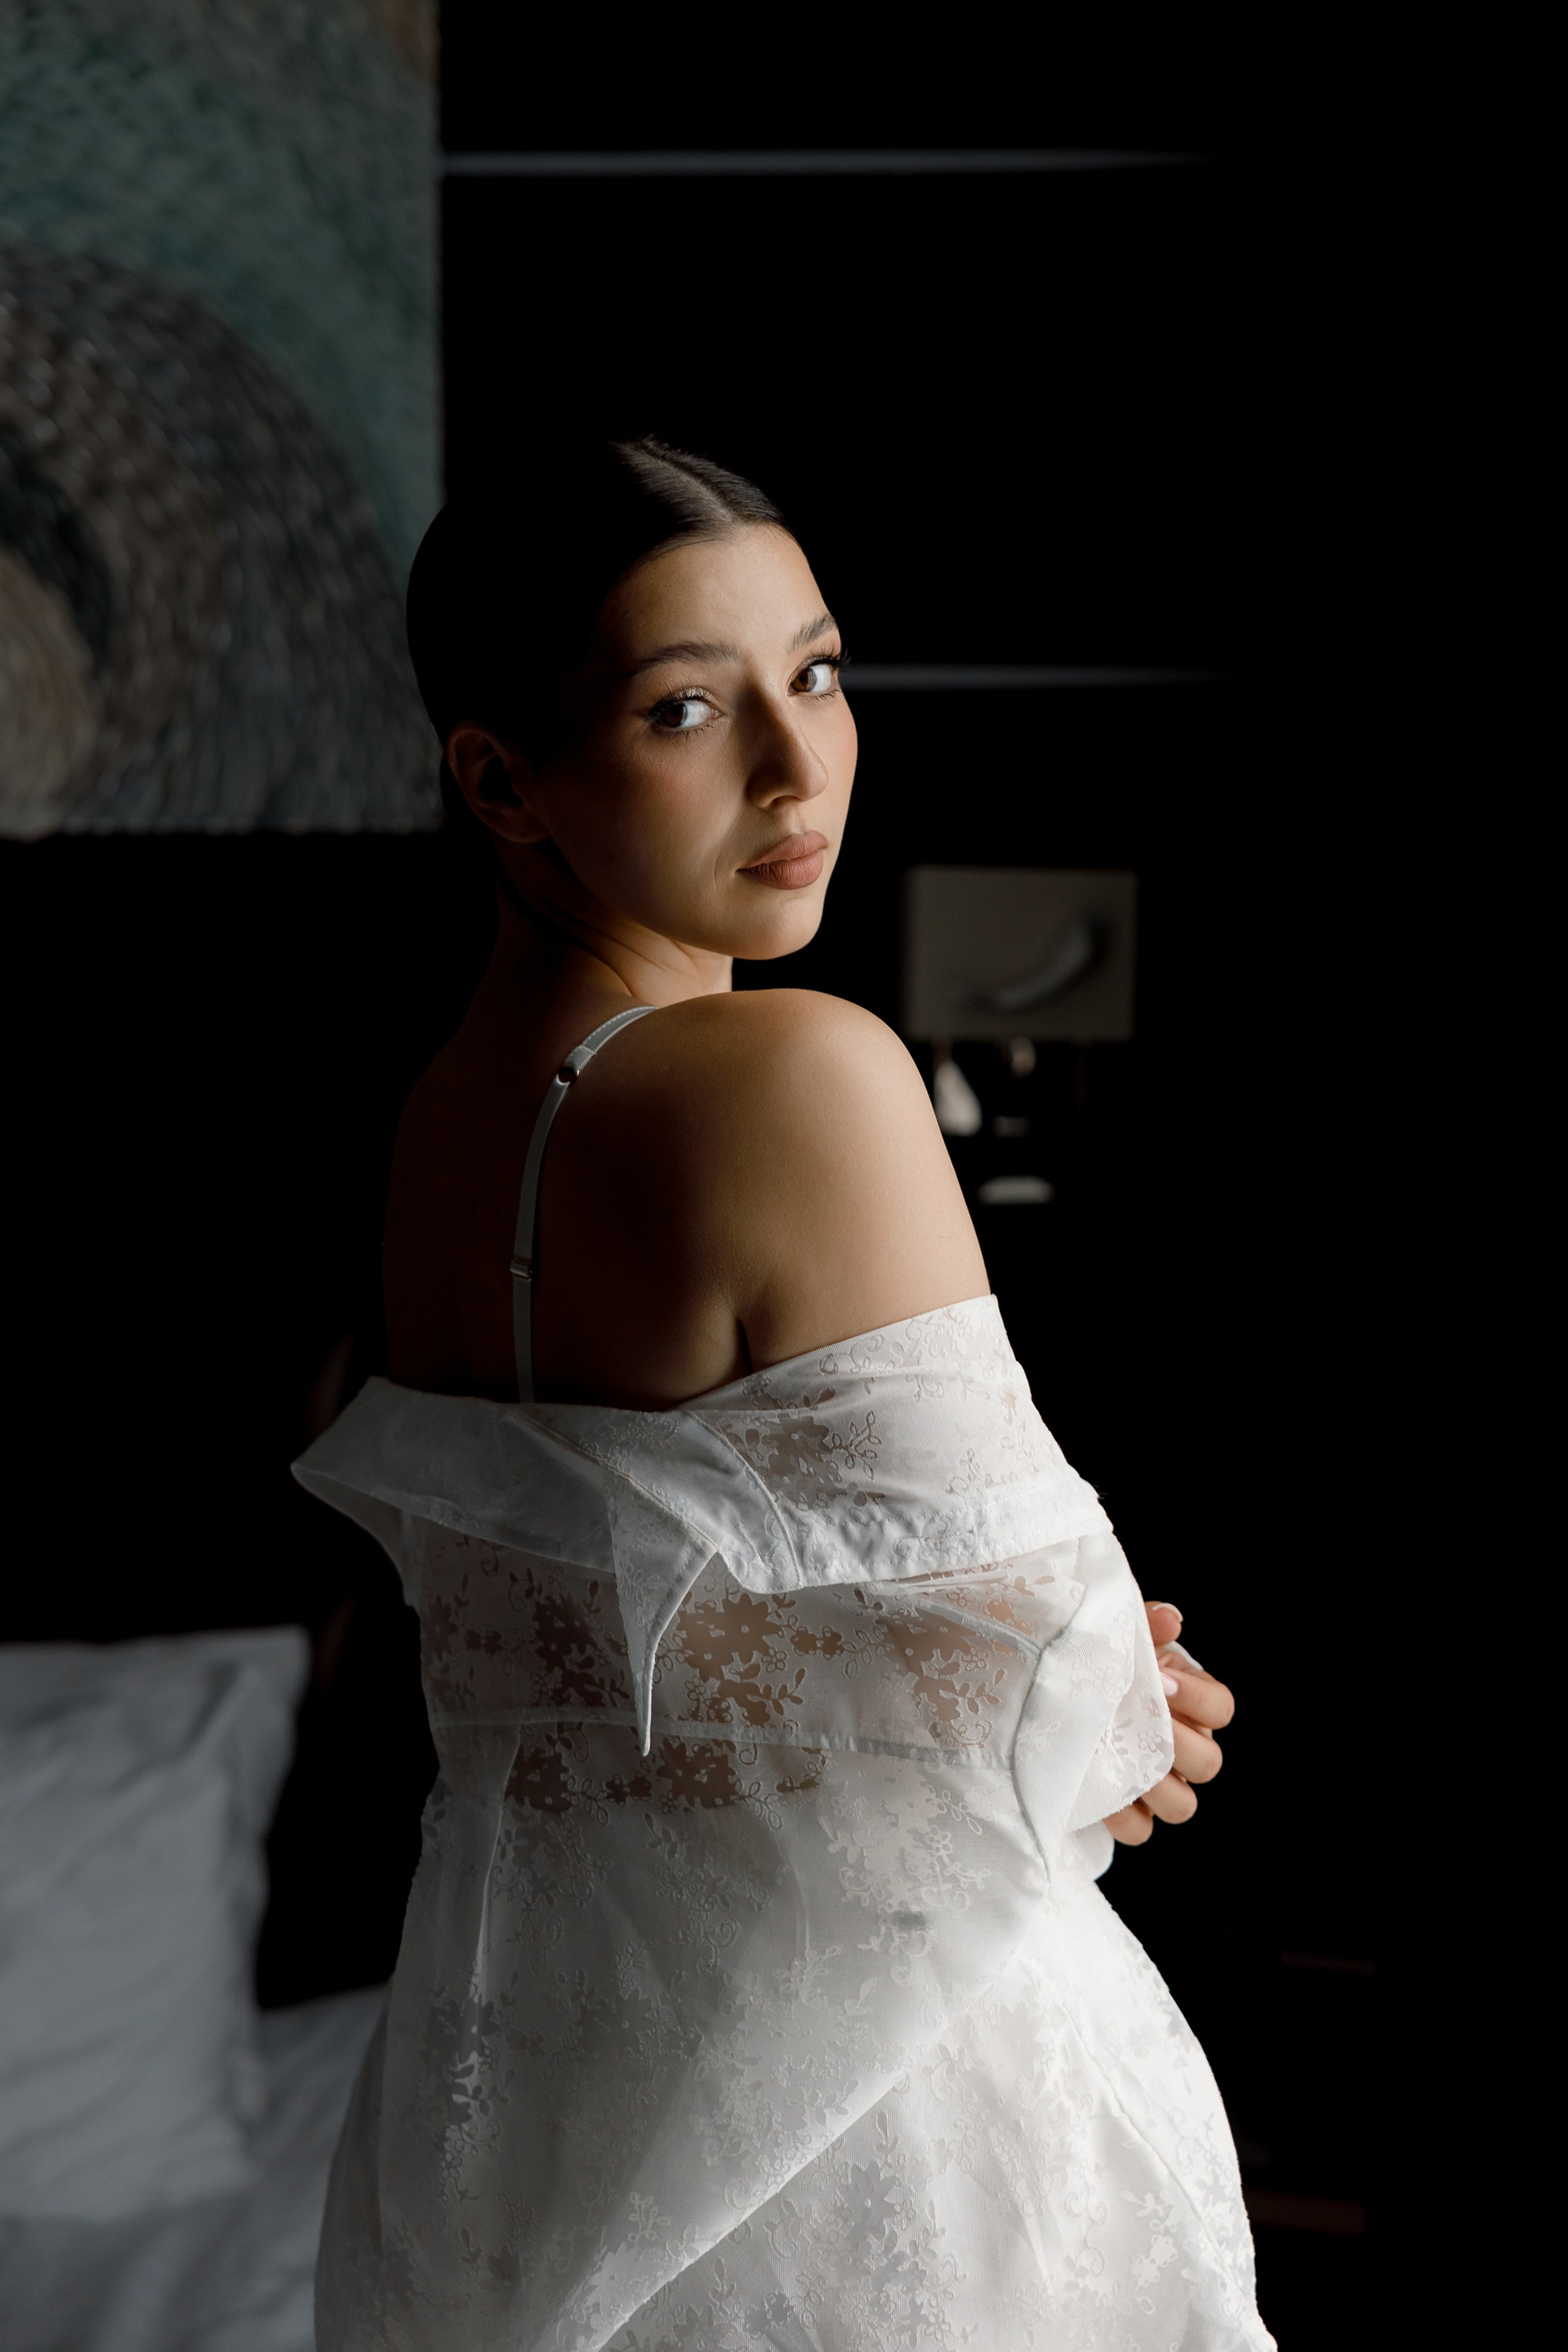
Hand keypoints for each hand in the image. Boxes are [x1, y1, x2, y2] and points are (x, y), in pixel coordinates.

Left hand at [1104, 1602, 1234, 1845]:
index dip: (1198, 1698)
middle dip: (1176, 1744)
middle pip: (1209, 1763)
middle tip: (1138, 1722)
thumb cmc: (1098, 1662)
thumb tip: (1169, 1618)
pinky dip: (1121, 1814)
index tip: (1160, 1681)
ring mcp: (1158, 1786)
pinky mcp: (1127, 1812)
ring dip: (1154, 1785)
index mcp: (1189, 1702)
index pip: (1221, 1708)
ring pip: (1182, 1805)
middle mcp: (1182, 1747)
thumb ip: (1145, 1624)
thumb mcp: (1120, 1637)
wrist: (1050, 1693)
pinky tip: (1094, 1783)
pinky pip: (1140, 1830)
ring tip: (1118, 1756)